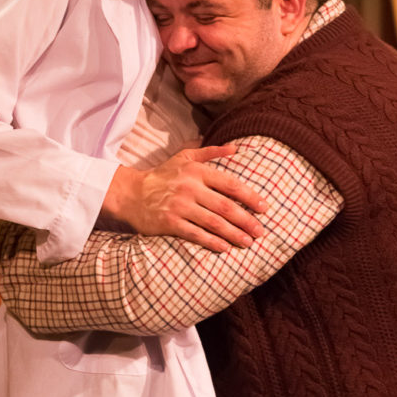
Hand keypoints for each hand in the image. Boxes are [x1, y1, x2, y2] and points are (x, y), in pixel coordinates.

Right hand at [101, 144, 266, 250]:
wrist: (131, 193)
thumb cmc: (163, 175)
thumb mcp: (184, 157)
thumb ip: (210, 151)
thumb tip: (235, 148)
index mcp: (196, 171)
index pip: (230, 184)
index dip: (249, 196)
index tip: (264, 208)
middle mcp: (189, 188)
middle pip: (225, 206)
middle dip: (246, 220)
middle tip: (260, 231)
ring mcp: (179, 206)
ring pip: (213, 222)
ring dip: (234, 234)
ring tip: (248, 242)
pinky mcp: (169, 223)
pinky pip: (195, 234)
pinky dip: (212, 242)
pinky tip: (225, 248)